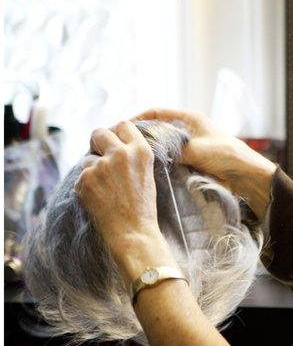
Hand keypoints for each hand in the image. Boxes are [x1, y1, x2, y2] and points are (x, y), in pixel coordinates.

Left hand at [77, 121, 171, 275]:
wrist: (133, 232)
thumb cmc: (143, 206)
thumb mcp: (147, 172)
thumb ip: (132, 155)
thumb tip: (111, 144)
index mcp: (140, 150)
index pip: (123, 125)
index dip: (116, 133)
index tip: (114, 141)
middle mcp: (120, 153)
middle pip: (99, 132)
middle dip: (97, 142)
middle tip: (101, 155)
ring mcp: (101, 165)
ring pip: (88, 159)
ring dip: (92, 169)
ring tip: (105, 188)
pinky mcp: (85, 179)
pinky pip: (81, 177)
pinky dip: (87, 186)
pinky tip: (99, 198)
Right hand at [133, 108, 276, 217]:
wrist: (245, 174)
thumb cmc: (225, 155)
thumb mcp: (194, 149)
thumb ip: (170, 147)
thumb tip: (147, 150)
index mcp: (190, 118)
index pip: (157, 112)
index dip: (138, 117)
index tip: (122, 126)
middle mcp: (189, 129)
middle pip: (158, 128)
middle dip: (141, 135)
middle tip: (122, 145)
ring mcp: (190, 144)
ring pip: (163, 144)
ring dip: (150, 150)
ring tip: (130, 158)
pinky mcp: (193, 158)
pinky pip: (171, 157)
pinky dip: (160, 161)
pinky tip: (148, 168)